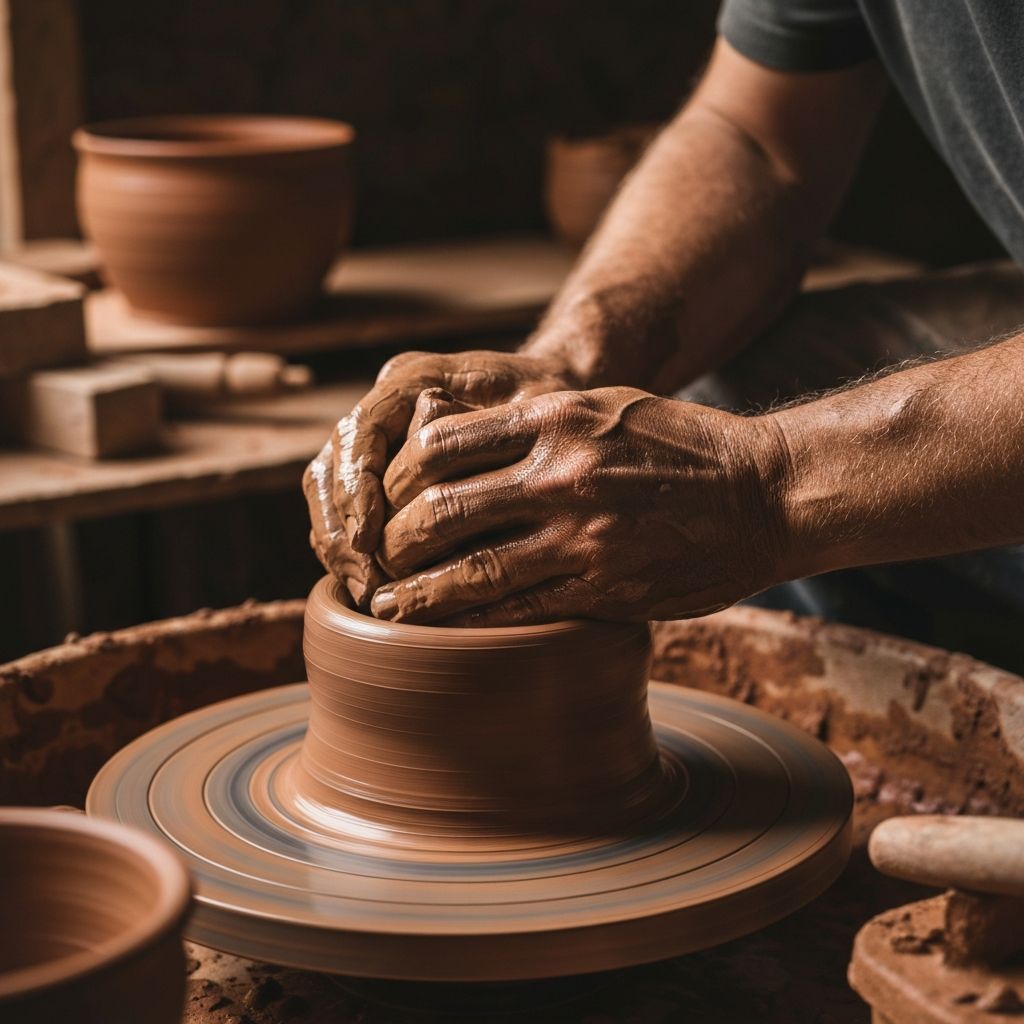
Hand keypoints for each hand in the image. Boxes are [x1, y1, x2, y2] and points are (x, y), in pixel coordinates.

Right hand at [303, 350, 576, 607]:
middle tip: (364, 580)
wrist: (554, 393)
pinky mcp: (379, 468)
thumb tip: (441, 501)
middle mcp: (385, 402)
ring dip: (337, 543)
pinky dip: (348, 546)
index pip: (362, 430)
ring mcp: (377, 436)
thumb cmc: (553, 402)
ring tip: (365, 589)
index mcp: (415, 377)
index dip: (356, 487)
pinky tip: (367, 582)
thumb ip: (487, 443)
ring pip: (326, 490)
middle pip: (330, 465)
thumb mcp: (536, 412)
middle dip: (339, 528)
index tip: (367, 538)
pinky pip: (342, 508)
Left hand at [369, 387, 791, 624]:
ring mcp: (583, 535)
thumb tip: (443, 433)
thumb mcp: (600, 406)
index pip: (440, 445)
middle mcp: (560, 473)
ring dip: (417, 594)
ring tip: (388, 606)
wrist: (762, 492)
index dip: (398, 477)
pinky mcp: (605, 588)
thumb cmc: (676, 445)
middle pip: (439, 511)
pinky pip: (519, 610)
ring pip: (470, 570)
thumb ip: (527, 420)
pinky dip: (471, 621)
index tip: (386, 501)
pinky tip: (444, 628)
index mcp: (554, 418)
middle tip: (376, 559)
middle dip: (394, 541)